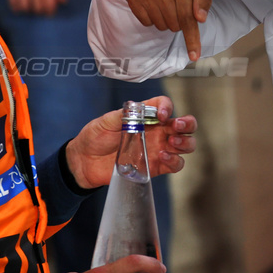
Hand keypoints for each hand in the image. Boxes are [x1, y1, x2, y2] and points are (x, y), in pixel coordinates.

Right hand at [6, 0, 65, 14]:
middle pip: (38, 8)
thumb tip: (63, 1)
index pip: (50, 5)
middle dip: (39, 12)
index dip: (50, 12)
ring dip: (28, 10)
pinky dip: (16, 7)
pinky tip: (18, 7)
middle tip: (38, 10)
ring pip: (25, 7)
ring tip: (29, 8)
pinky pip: (13, 1)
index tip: (48, 13)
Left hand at [64, 94, 197, 188]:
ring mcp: (158, 149)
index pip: (164, 105)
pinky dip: (175, 161)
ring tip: (172, 143)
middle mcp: (156, 132)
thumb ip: (122, 115)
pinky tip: (163, 157)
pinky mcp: (156, 167)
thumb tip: (136, 107)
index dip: (167, 107)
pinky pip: (175, 165)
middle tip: (177, 126)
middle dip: (187, 124)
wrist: (85, 163)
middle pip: (184, 125)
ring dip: (185, 143)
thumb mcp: (105, 122)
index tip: (161, 115)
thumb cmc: (94, 138)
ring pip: (185, 144)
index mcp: (145, 116)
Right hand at [122, 0, 210, 62]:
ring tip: (167, 4)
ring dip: (167, 21)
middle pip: (174, 26)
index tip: (194, 56)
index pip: (188, 19)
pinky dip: (152, 18)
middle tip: (179, 7)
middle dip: (180, 22)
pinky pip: (146, 22)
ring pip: (160, 26)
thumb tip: (200, 19)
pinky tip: (155, 4)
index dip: (192, 39)